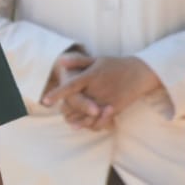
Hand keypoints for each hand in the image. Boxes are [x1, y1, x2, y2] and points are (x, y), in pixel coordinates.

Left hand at [41, 55, 161, 130]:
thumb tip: (60, 61)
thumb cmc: (116, 65)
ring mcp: (106, 100)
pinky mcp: (114, 109)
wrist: (140, 73)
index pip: (71, 86)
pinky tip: (84, 125)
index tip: (44, 100)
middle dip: (66, 111)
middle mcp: (98, 89)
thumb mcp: (97, 60)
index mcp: (91, 76)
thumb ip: (78, 61)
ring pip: (86, 116)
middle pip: (76, 105)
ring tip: (70, 121)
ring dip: (76, 120)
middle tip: (62, 112)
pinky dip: (90, 125)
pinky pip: (99, 122)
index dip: (57, 94)